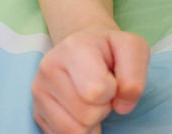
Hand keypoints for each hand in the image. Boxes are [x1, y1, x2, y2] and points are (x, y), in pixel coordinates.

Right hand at [32, 28, 149, 133]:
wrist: (83, 47)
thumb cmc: (110, 50)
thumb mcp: (133, 49)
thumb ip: (135, 75)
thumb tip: (122, 106)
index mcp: (74, 47)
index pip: (97, 90)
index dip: (113, 91)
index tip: (112, 78)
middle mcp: (49, 66)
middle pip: (87, 115)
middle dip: (102, 108)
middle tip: (102, 90)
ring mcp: (39, 90)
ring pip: (74, 131)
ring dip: (91, 122)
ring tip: (90, 100)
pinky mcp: (36, 111)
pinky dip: (79, 130)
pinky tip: (79, 110)